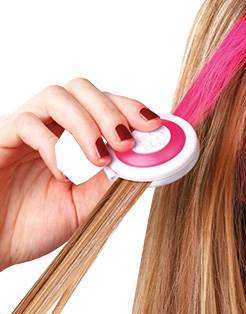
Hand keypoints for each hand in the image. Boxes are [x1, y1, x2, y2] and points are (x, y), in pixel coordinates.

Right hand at [0, 77, 161, 270]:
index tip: (154, 124)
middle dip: (111, 110)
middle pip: (82, 88)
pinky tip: (61, 173)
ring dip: (86, 123)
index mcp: (69, 135)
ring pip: (57, 95)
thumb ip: (109, 183)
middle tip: (126, 142)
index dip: (129, 107)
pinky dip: (52, 145)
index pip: (103, 103)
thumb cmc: (30, 225)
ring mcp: (22, 129)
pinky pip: (26, 123)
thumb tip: (145, 163)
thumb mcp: (83, 205)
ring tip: (100, 157)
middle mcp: (48, 125)